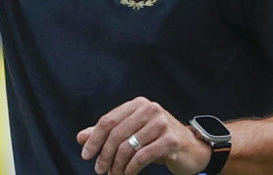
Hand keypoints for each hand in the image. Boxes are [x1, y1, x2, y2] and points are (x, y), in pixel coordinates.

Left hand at [77, 97, 210, 174]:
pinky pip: (142, 156)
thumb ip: (107, 134)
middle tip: (100, 170)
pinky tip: (128, 174)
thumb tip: (80, 137)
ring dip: (117, 166)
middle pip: (116, 134)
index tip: (86, 155)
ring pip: (128, 147)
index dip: (94, 139)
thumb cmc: (157, 140)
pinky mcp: (171, 140)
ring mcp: (162, 123)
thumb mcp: (132, 134)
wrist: (192, 149)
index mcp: (137, 104)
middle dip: (105, 155)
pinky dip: (131, 169)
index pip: (107, 121)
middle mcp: (150, 109)